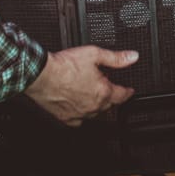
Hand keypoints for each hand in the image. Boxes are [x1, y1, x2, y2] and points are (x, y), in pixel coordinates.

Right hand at [22, 44, 138, 125]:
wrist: (42, 75)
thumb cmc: (64, 66)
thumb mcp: (95, 54)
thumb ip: (116, 58)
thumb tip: (132, 57)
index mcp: (103, 92)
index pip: (122, 95)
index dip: (127, 92)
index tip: (129, 91)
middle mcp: (93, 106)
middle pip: (108, 104)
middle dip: (110, 96)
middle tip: (106, 86)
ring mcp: (80, 114)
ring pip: (95, 113)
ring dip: (97, 104)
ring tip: (92, 94)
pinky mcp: (66, 118)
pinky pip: (78, 120)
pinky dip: (81, 114)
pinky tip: (78, 106)